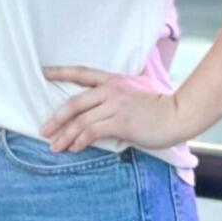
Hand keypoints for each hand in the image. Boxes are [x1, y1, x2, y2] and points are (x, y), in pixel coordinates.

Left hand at [41, 66, 181, 153]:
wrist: (178, 114)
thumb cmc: (159, 105)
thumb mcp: (138, 88)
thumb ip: (119, 92)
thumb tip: (102, 104)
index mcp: (113, 79)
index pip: (81, 73)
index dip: (60, 72)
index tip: (43, 73)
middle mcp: (111, 90)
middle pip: (74, 103)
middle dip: (56, 119)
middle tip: (43, 131)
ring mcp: (116, 105)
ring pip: (80, 121)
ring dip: (64, 135)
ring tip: (54, 146)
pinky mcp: (121, 122)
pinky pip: (93, 132)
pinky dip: (80, 141)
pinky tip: (74, 148)